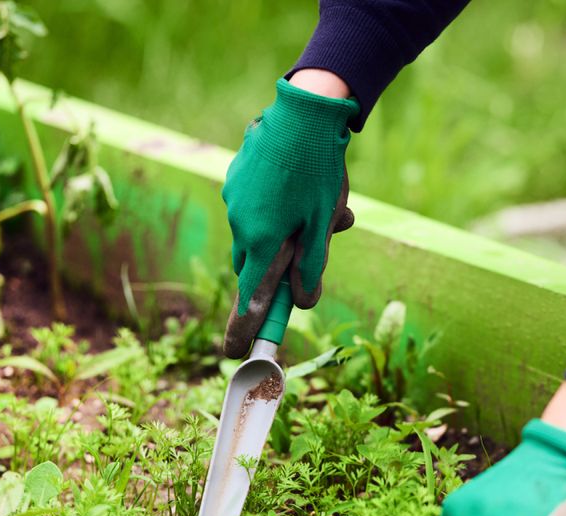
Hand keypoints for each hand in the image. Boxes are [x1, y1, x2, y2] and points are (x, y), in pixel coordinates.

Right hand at [220, 78, 358, 357]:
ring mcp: (234, 197)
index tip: (234, 354)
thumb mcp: (323, 225)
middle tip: (315, 244)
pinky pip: (254, 204)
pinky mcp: (237, 176)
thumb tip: (303, 302)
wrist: (304, 111)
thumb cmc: (319, 172)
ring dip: (286, 230)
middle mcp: (240, 222)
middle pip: (255, 264)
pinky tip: (305, 180)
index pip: (250, 296)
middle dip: (277, 268)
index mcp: (261, 240)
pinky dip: (277, 204)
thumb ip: (312, 267)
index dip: (244, 327)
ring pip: (258, 231)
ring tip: (331, 208)